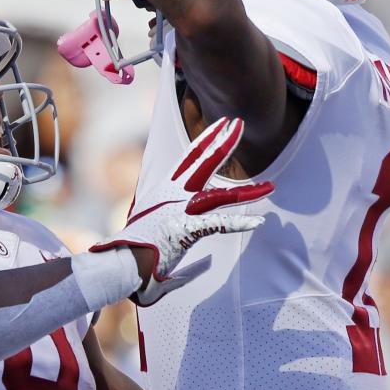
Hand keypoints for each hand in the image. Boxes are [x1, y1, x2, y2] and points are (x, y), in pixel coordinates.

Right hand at [91, 117, 272, 305]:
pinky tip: (258, 222)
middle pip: (202, 163)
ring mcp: (179, 211)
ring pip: (219, 195)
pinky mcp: (185, 230)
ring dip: (247, 191)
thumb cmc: (133, 260)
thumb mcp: (157, 245)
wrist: (118, 266)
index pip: (187, 161)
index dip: (205, 141)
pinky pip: (218, 225)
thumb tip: (206, 265)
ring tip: (270, 186)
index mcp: (162, 194)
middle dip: (223, 142)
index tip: (221, 126)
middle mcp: (171, 197)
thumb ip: (184, 250)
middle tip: (238, 123)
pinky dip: (239, 224)